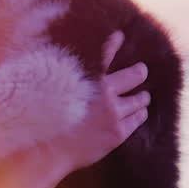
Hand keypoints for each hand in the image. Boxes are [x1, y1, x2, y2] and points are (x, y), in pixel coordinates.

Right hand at [44, 30, 148, 170]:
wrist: (48, 152)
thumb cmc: (44, 122)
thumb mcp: (52, 92)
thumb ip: (62, 79)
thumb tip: (63, 69)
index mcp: (86, 80)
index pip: (104, 52)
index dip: (114, 41)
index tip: (120, 35)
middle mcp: (103, 93)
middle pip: (133, 76)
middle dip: (139, 72)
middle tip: (141, 70)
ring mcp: (113, 114)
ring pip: (138, 100)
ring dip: (141, 96)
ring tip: (144, 96)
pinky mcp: (118, 132)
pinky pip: (136, 119)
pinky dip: (139, 114)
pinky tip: (140, 113)